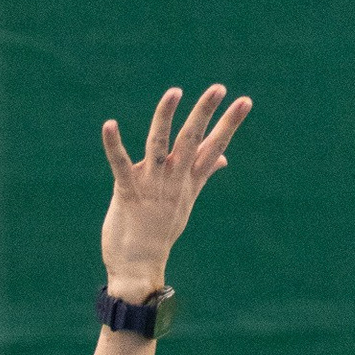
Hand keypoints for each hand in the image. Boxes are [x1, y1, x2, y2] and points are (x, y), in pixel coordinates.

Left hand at [100, 84, 251, 296]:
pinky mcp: (127, 193)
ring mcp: (152, 186)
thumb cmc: (160, 230)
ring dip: (165, 117)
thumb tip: (223, 159)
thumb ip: (202, 174)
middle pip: (192, 140)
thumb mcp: (186, 200)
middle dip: (205, 113)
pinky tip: (110, 125)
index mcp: (188, 180)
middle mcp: (174, 180)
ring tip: (175, 92)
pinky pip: (121, 165)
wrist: (139, 266)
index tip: (244, 101)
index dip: (229, 124)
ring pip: (159, 144)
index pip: (214, 147)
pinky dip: (114, 145)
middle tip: (219, 88)